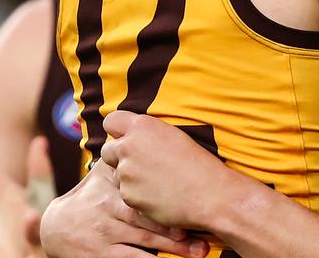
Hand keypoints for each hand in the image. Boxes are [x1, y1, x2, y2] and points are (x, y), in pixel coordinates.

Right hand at [39, 160, 206, 257]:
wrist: (56, 229)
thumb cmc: (88, 199)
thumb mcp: (99, 177)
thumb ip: (121, 161)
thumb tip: (142, 130)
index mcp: (111, 187)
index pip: (142, 190)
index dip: (168, 197)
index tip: (193, 203)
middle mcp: (106, 208)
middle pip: (147, 218)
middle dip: (177, 228)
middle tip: (205, 234)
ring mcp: (104, 233)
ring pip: (144, 241)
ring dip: (174, 249)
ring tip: (200, 251)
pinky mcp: (101, 255)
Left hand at [100, 111, 247, 230]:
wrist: (211, 194)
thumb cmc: (198, 163)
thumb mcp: (173, 135)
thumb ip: (147, 133)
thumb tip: (130, 136)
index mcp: (142, 126)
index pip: (111, 121)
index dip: (117, 131)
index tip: (125, 139)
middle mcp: (129, 146)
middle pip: (108, 150)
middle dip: (118, 157)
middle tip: (140, 165)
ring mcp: (126, 173)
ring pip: (117, 174)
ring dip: (130, 178)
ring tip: (157, 182)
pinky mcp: (128, 196)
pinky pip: (126, 194)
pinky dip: (138, 196)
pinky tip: (158, 196)